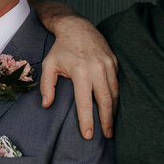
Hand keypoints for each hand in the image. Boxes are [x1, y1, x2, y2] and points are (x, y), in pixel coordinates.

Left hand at [39, 16, 118, 138]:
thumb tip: (46, 105)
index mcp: (80, 71)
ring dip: (113, 111)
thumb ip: (47, 86)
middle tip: (107, 136)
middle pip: (105, 101)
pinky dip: (116, 98)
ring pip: (114, 94)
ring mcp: (108, 65)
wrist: (77, 27)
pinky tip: (113, 108)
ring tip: (111, 126)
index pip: (85, 102)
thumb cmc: (61, 48)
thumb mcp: (49, 64)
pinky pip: (117, 84)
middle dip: (106, 121)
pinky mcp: (114, 62)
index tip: (87, 135)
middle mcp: (97, 69)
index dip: (87, 120)